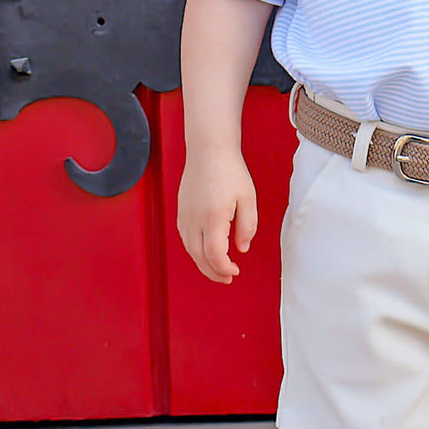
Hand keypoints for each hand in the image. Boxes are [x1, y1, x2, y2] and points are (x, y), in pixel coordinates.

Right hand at [176, 149, 257, 283]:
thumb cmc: (230, 171)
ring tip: (218, 268)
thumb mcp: (248, 198)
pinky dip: (195, 250)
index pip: (214, 255)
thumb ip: (247, 226)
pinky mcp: (181, 211)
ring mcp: (185, 216)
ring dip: (203, 263)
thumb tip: (242, 249)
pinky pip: (185, 238)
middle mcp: (194, 219)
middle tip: (227, 278)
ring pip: (190, 250)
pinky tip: (206, 251)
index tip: (235, 272)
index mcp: (213, 217)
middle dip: (213, 272)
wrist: (209, 150)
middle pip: (199, 257)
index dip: (223, 269)